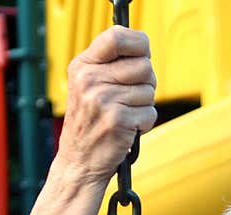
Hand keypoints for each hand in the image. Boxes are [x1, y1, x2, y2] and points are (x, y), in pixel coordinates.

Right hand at [56, 26, 156, 184]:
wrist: (79, 161)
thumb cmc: (91, 123)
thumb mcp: (88, 86)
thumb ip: (110, 66)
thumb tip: (143, 49)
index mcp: (83, 66)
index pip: (117, 36)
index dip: (139, 43)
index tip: (143, 54)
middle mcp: (90, 80)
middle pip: (144, 66)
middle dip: (146, 82)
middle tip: (131, 97)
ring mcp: (103, 100)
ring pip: (149, 92)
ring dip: (144, 106)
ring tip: (125, 114)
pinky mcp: (118, 121)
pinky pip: (150, 113)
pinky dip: (145, 123)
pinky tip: (128, 128)